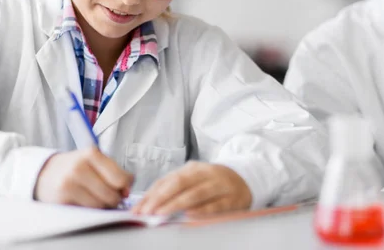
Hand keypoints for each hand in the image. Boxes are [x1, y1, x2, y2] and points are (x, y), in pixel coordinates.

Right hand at [34, 147, 133, 207]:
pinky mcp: (62, 197)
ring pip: (100, 204)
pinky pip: (87, 210)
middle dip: (116, 198)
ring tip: (98, 197)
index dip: (126, 187)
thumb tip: (126, 192)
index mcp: (91, 153)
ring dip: (104, 205)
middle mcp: (79, 166)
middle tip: (112, 196)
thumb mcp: (93, 161)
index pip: (120, 177)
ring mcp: (69, 182)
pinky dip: (91, 209)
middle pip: (111, 193)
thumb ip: (113, 172)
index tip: (125, 188)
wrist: (45, 173)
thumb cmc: (76, 167)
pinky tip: (86, 201)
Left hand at [131, 162, 251, 216]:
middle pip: (179, 183)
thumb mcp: (194, 180)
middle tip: (146, 212)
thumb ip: (174, 189)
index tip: (137, 208)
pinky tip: (189, 215)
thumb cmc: (212, 183)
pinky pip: (215, 205)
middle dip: (160, 198)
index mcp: (192, 168)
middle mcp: (205, 173)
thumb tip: (147, 204)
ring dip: (176, 204)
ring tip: (160, 215)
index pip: (167, 180)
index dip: (151, 194)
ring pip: (195, 193)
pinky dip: (201, 210)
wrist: (245, 179)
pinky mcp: (232, 198)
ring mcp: (220, 185)